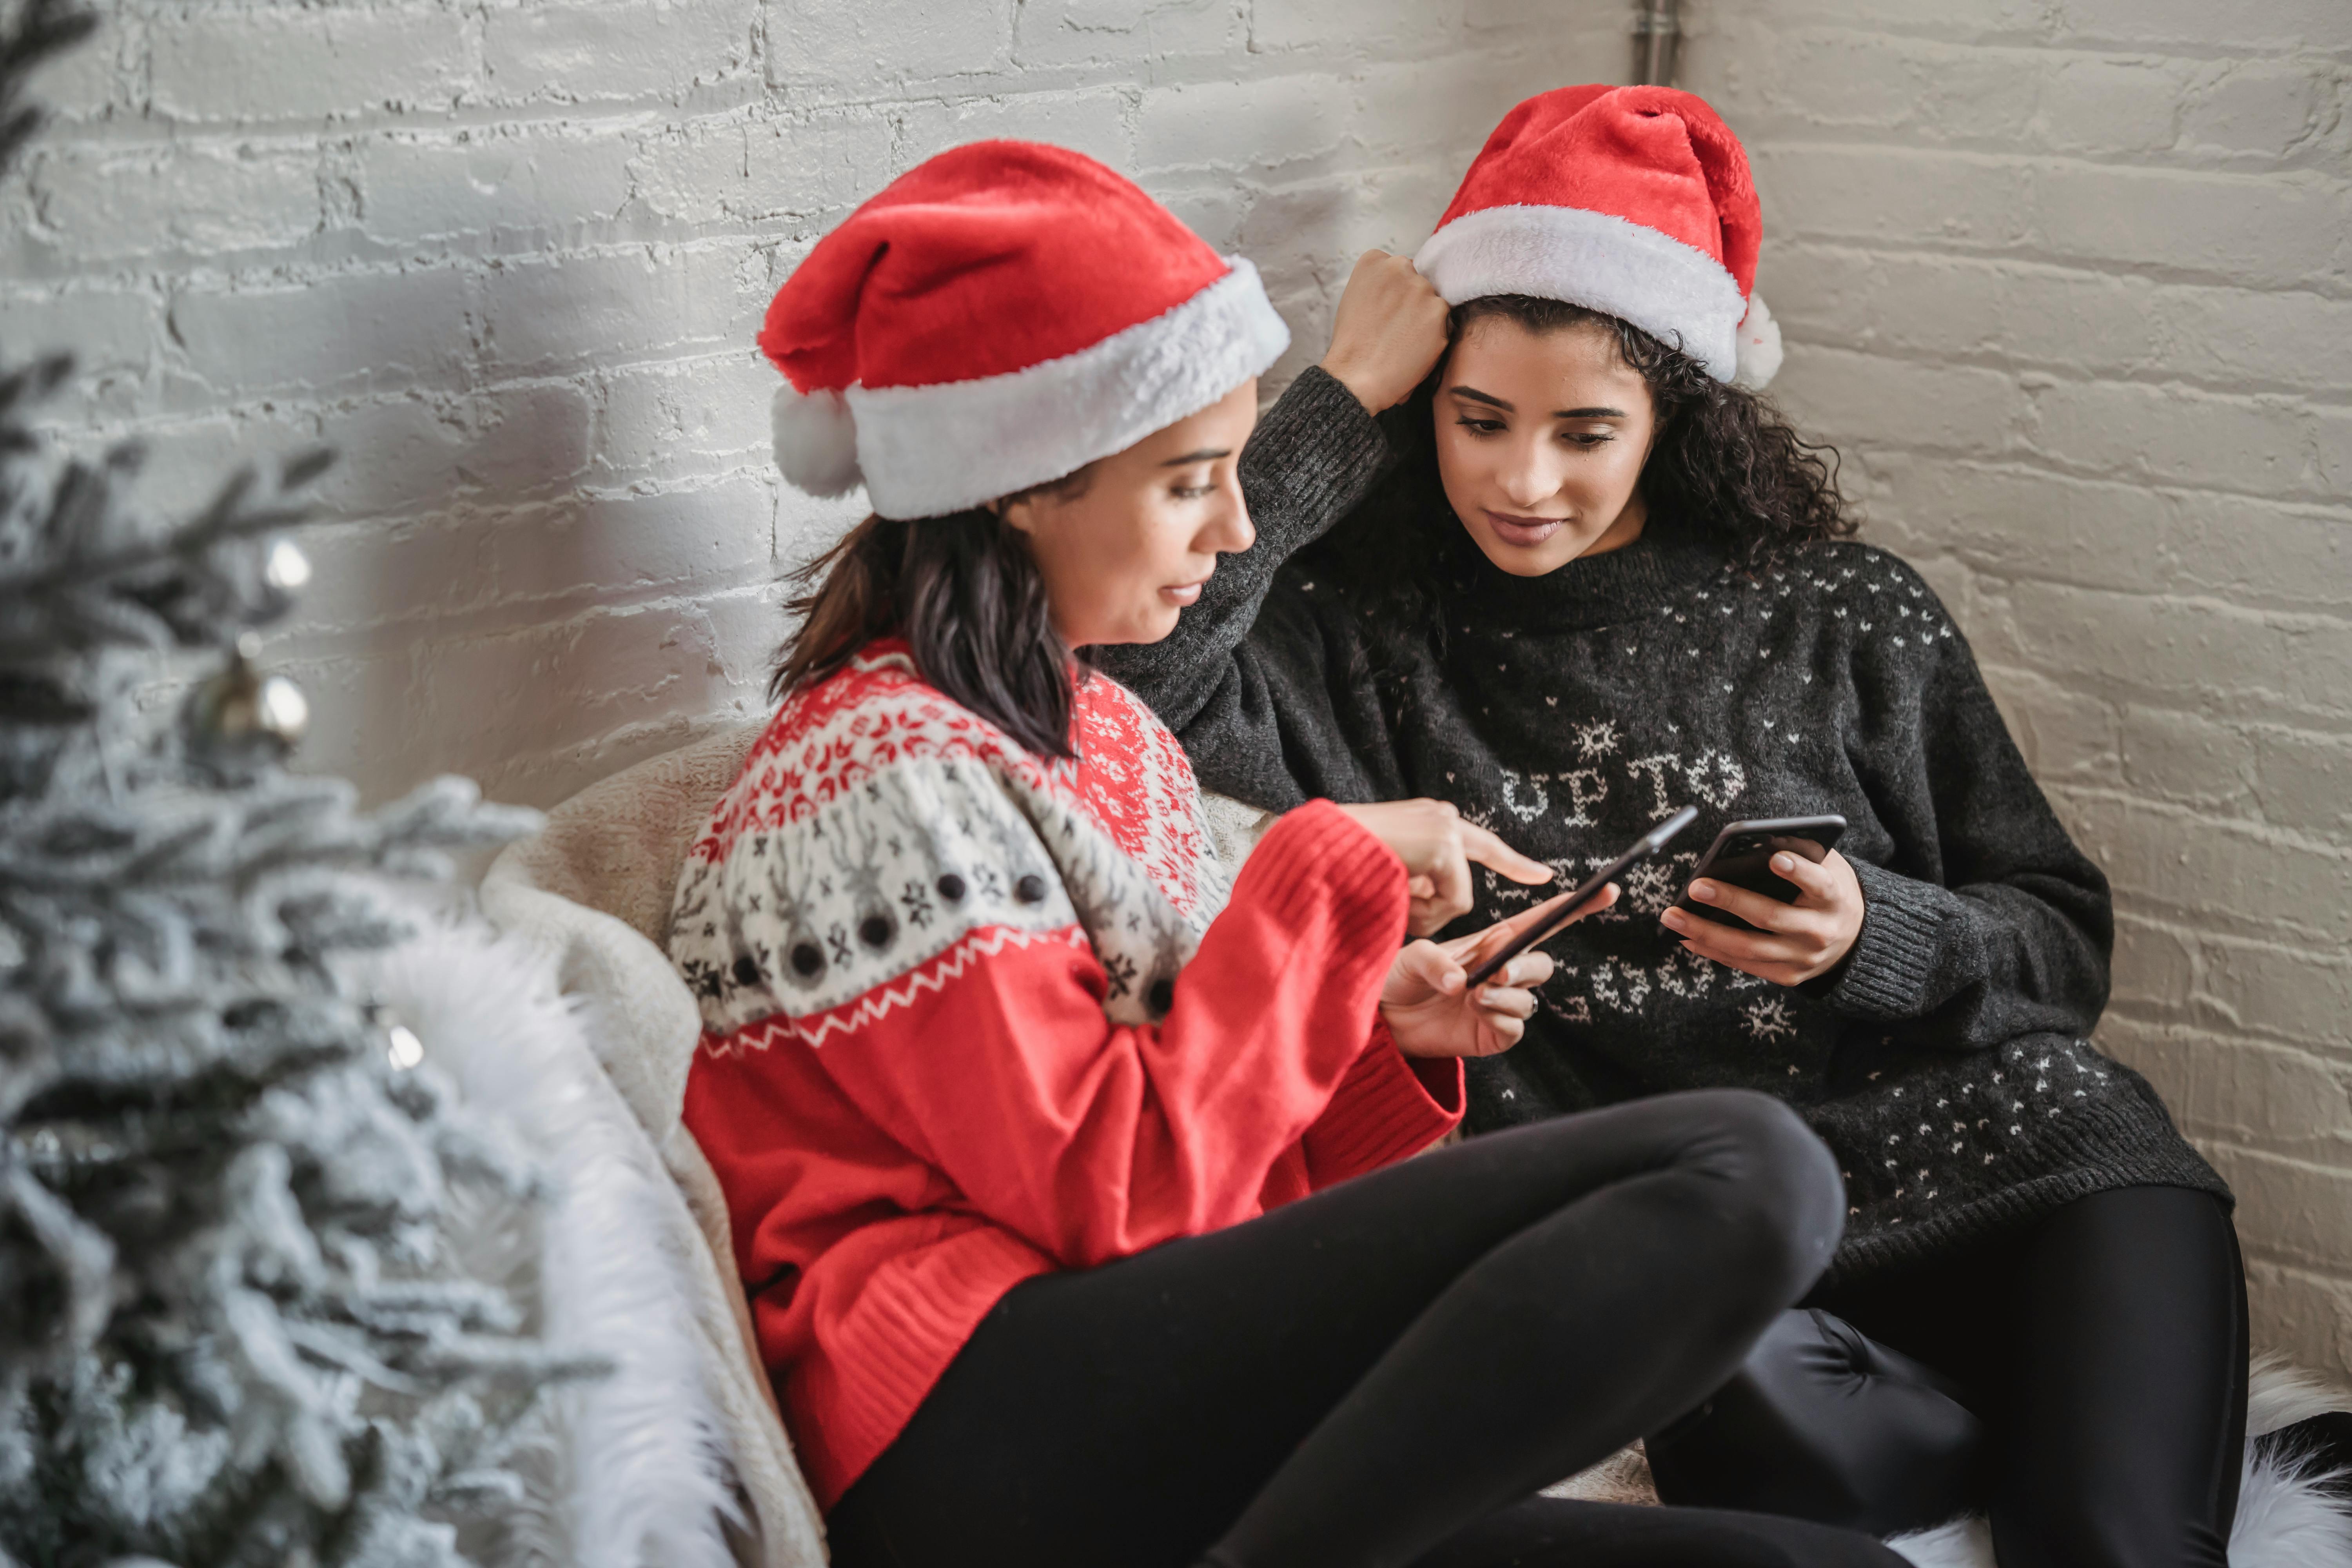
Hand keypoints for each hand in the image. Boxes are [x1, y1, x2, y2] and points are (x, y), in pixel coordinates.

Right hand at [1318, 249, 1450, 413]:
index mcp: (1374, 260)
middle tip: (1396, 329)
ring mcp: (1421, 288)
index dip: (1394, 293)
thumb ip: (1379, 285)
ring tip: (1404, 342)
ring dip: (1424, 318)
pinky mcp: (1438, 310)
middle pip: (1417, 282)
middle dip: (1411, 303)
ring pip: (1431, 301)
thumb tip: (1398, 290)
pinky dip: (1434, 335)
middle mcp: (1399, 266)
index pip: (1397, 269)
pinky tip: (1415, 349)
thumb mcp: (1354, 299)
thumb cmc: (1352, 344)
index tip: (1385, 310)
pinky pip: (1444, 321)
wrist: (1357, 377)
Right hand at [1336, 799, 1552, 935]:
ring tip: (1391, 899)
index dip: (1513, 862)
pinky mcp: (1443, 847)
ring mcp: (1445, 829)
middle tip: (1429, 903)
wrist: (1313, 852)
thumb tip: (1442, 904)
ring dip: (1426, 913)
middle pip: (1475, 869)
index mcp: (1427, 820)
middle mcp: (1442, 817)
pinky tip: (1398, 899)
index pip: (1481, 843)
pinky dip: (1426, 914)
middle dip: (1449, 902)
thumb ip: (1417, 878)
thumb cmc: (1338, 867)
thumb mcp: (1386, 868)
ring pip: (1457, 898)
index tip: (1544, 876)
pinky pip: (1453, 903)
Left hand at [1382, 883, 1618, 1057]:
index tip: (1607, 891)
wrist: (1384, 1018)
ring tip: (1472, 996)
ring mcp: (1501, 1002)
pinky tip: (1475, 1011)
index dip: (1575, 907)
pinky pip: (1516, 1026)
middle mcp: (1503, 969)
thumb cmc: (1400, 977)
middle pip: (1542, 963)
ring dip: (1506, 995)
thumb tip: (1463, 983)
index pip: (1542, 921)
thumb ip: (1436, 962)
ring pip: (1529, 997)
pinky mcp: (1494, 1031)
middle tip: (1495, 973)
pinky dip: (1500, 1018)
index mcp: (1492, 941)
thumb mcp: (1411, 958)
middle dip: (1524, 967)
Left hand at [1659, 850, 1865, 986]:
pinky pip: (1745, 965)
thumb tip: (1761, 841)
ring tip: (1673, 917)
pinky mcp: (1788, 976)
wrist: (1854, 940)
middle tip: (1695, 887)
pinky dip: (1713, 951)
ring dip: (1706, 932)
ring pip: (1749, 948)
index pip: (1819, 883)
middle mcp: (1820, 931)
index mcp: (1834, 898)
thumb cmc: (1829, 892)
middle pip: (1771, 917)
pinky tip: (1687, 937)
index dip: (1799, 872)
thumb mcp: (1827, 868)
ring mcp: (1802, 958)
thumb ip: (1802, 854)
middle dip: (1730, 901)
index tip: (1775, 858)